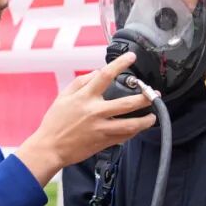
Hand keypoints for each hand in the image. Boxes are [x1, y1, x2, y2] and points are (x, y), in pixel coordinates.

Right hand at [15, 52, 155, 184]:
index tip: (132, 57)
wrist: (50, 148)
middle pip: (126, 103)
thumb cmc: (55, 122)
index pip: (105, 75)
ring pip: (130, 124)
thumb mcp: (63, 96)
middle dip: (145, 97)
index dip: (120, 64)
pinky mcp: (103, 142)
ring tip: (153, 116)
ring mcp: (101, 128)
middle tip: (154, 94)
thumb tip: (97, 71)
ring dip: (145, 120)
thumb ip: (81, 81)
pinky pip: (123, 137)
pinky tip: (138, 128)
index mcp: (85, 97)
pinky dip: (133, 132)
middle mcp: (95, 112)